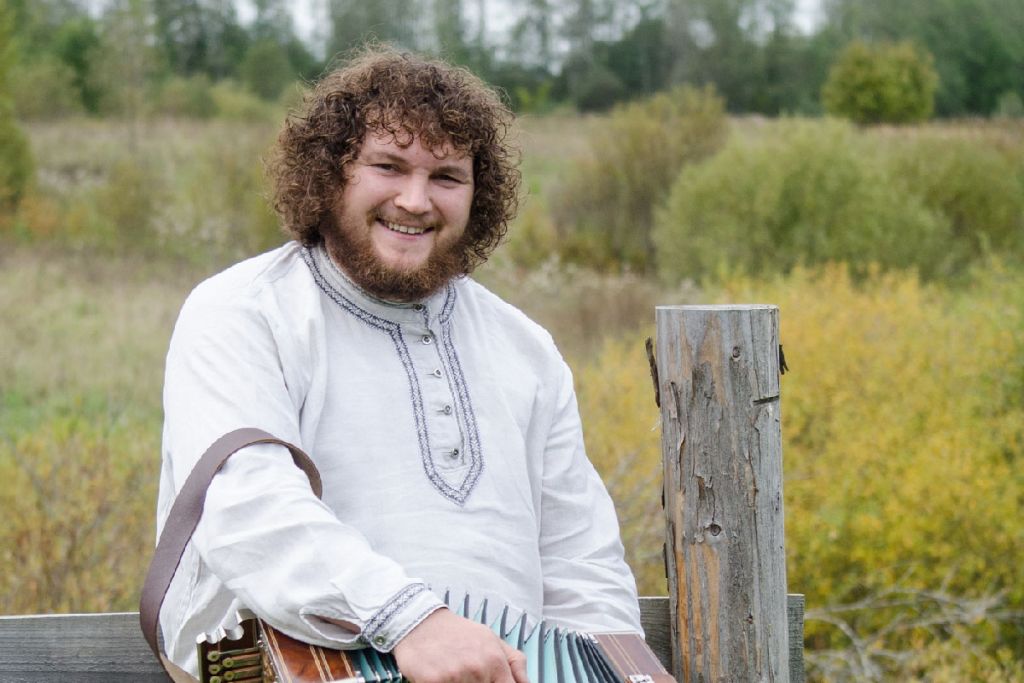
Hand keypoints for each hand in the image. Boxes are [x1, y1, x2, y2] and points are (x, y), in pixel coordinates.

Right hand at [391, 608, 528, 682]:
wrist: (421, 622)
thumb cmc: (458, 633)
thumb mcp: (491, 640)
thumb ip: (514, 663)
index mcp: (495, 661)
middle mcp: (477, 669)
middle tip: (469, 676)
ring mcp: (455, 676)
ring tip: (455, 674)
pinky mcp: (432, 681)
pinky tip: (441, 676)